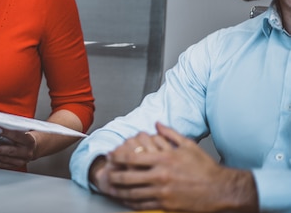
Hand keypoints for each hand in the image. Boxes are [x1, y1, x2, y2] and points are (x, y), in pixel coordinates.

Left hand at [0, 127, 36, 169]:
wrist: (38, 146)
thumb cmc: (29, 135)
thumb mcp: (26, 129)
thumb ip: (14, 128)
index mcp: (30, 140)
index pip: (17, 136)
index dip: (7, 133)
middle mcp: (27, 152)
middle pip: (11, 151)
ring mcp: (23, 160)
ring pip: (7, 160)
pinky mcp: (18, 165)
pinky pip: (6, 165)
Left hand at [96, 122, 256, 211]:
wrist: (221, 190)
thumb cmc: (205, 168)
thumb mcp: (188, 145)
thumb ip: (169, 133)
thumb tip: (157, 123)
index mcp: (163, 159)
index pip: (132, 157)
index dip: (117, 156)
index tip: (110, 155)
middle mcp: (160, 176)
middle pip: (128, 176)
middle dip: (114, 174)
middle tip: (107, 172)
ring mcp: (162, 192)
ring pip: (133, 192)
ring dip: (119, 190)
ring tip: (111, 187)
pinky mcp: (166, 205)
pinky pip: (143, 204)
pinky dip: (131, 202)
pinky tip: (126, 200)